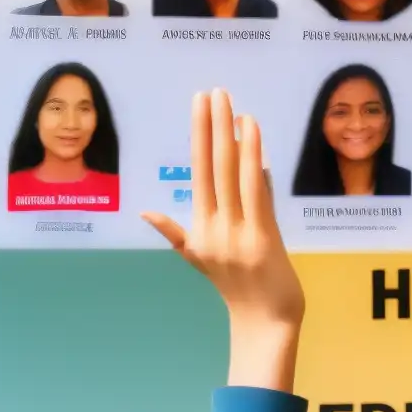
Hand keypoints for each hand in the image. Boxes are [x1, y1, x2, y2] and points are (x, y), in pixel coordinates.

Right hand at [143, 89, 303, 391]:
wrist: (264, 321)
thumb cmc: (236, 287)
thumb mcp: (199, 258)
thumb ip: (175, 233)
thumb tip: (147, 213)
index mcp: (198, 230)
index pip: (197, 172)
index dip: (198, 135)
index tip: (199, 103)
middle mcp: (214, 229)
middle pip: (211, 167)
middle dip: (212, 126)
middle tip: (213, 91)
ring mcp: (237, 234)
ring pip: (234, 176)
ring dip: (235, 137)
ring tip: (236, 106)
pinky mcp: (262, 239)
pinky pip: (257, 193)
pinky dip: (255, 162)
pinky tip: (256, 138)